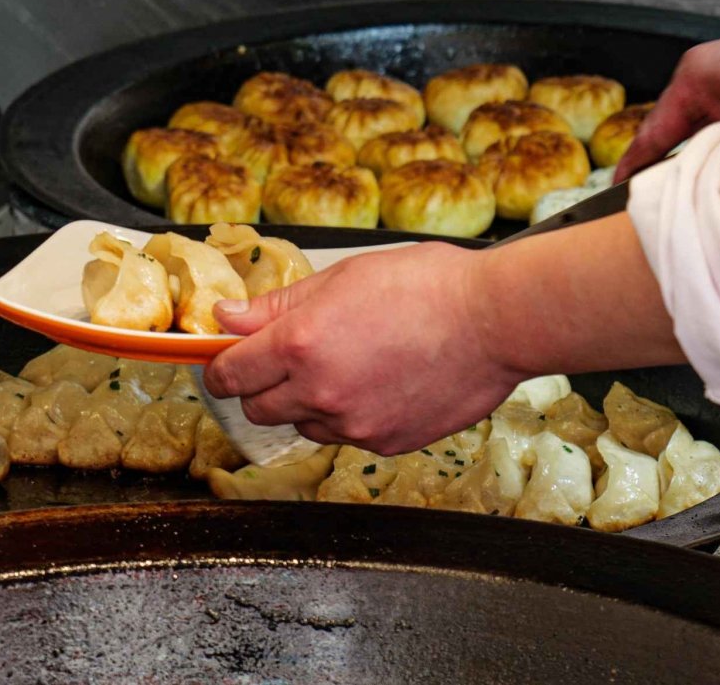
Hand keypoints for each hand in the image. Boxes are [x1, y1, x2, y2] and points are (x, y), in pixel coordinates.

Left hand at [203, 242, 528, 454]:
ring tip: (350, 363)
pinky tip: (381, 381)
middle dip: (263, 385)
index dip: (222, 365)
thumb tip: (229, 317)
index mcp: (301, 343)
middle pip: (257, 408)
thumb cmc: (429, 285)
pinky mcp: (386, 442)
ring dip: (309, 402)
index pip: (229, 373)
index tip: (228, 358)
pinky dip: (351, 414)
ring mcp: (354, 425)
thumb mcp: (344, 276)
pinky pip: (347, 434)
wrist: (496, 321)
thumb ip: (279, 304)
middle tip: (290, 358)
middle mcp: (320, 392)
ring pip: (303, 425)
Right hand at [614, 25, 719, 178]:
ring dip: (696, 154)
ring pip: (698, 126)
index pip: (653, 130)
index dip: (634, 164)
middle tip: (650, 201)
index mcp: (696, 77)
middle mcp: (704, 73)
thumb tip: (702, 192)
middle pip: (673, 128)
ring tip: (683, 190)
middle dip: (664, 163)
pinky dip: (717, 143)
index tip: (616, 191)